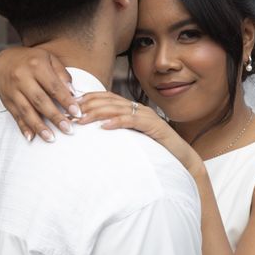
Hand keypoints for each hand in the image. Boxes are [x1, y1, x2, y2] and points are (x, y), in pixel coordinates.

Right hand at [0, 47, 80, 141]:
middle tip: (68, 129)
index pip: (53, 86)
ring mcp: (13, 90)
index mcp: (36, 65)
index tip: (77, 113)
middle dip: (55, 116)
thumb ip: (62, 74)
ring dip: (39, 126)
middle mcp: (22, 77)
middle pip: (40, 100)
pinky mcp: (7, 100)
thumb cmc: (32, 61)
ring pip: (26, 110)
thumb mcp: (49, 59)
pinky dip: (23, 127)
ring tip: (51, 138)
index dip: (66, 101)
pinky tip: (31, 137)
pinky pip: (15, 116)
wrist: (3, 62)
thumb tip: (72, 92)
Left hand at [79, 92, 202, 173]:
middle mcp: (139, 109)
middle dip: (89, 105)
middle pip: (110, 101)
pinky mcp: (154, 126)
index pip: (108, 97)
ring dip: (98, 113)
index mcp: (133, 109)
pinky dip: (118, 122)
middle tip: (72, 112)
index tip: (72, 104)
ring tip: (82, 119)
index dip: (90, 98)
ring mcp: (147, 116)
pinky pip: (133, 121)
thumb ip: (119, 131)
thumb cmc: (157, 149)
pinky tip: (104, 126)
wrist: (182, 157)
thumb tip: (97, 132)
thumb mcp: (134, 137)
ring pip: (119, 109)